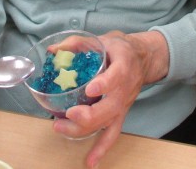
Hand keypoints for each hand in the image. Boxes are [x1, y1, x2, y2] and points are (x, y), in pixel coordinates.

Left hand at [53, 30, 168, 167]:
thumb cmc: (120, 48)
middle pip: (111, 107)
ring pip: (108, 122)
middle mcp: (125, 88)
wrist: (143, 59)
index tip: (90, 90)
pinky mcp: (120, 114)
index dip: (104, 84)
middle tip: (69, 113)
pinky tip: (90, 161)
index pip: (116, 76)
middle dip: (89, 114)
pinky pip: (112, 134)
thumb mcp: (102, 39)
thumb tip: (52, 50)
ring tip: (61, 128)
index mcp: (123, 66)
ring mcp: (123, 104)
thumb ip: (77, 43)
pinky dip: (101, 149)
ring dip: (85, 128)